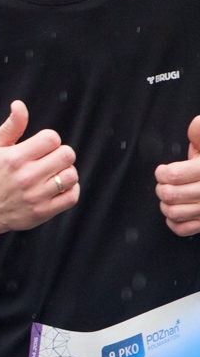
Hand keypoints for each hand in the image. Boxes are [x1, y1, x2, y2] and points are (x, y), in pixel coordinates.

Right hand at [0, 100, 78, 256]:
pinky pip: (72, 196)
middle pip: (67, 155)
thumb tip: (19, 105)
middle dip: (61, 155)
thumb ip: (11, 126)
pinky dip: (70, 191)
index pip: (52, 138)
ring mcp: (36, 196)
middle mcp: (26, 177)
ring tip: (54, 174)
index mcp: (15, 158)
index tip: (41, 147)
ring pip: (72, 176)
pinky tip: (58, 188)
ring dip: (66, 173)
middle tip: (50, 160)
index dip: (50, 140)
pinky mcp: (44, 211)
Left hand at [154, 115, 199, 235]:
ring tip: (170, 195)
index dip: (163, 172)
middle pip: (171, 195)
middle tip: (165, 183)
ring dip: (165, 205)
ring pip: (175, 213)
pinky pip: (183, 229)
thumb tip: (194, 127)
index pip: (175, 175)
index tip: (164, 171)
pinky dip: (174, 222)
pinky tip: (176, 210)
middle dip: (162, 187)